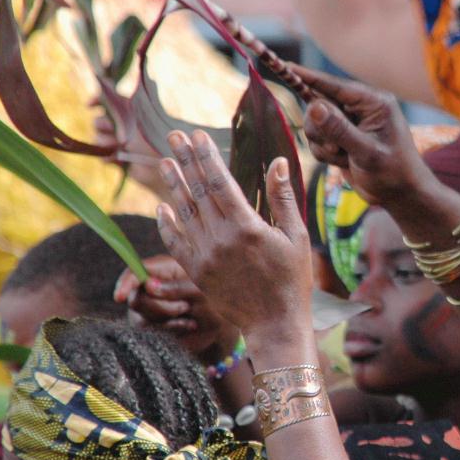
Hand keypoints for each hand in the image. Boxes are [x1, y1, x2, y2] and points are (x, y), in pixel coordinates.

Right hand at [90, 98, 167, 196]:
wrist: (167, 169)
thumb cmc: (162, 140)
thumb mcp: (144, 120)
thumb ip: (128, 106)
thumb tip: (111, 87)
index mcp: (131, 111)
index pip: (108, 100)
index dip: (97, 100)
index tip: (89, 105)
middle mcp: (123, 125)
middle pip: (99, 120)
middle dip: (104, 125)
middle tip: (119, 132)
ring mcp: (118, 142)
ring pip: (98, 138)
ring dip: (106, 141)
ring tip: (120, 145)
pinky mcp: (118, 159)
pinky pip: (102, 156)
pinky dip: (107, 157)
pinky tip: (118, 159)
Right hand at [114, 254, 230, 358]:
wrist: (221, 326)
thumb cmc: (214, 301)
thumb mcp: (200, 290)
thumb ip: (176, 287)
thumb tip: (149, 285)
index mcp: (164, 268)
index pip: (135, 270)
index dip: (126, 281)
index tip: (119, 296)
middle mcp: (151, 286)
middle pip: (135, 298)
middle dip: (160, 306)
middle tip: (185, 306)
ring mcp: (149, 307)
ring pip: (140, 318)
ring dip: (167, 319)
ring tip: (189, 313)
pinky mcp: (151, 326)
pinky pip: (150, 332)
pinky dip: (170, 329)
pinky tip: (187, 324)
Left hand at [156, 130, 312, 358]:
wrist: (275, 324)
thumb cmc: (293, 279)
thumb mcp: (297, 237)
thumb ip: (283, 199)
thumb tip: (278, 162)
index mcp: (247, 228)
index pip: (220, 182)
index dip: (207, 157)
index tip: (198, 136)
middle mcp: (221, 239)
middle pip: (197, 191)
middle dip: (185, 160)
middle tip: (174, 136)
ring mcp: (205, 256)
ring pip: (183, 213)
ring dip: (173, 184)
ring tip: (164, 161)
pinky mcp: (196, 272)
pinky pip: (175, 242)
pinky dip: (167, 223)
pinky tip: (162, 206)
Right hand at [291, 65, 436, 211]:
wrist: (401, 195)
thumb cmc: (394, 172)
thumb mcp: (367, 152)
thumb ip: (340, 130)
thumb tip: (314, 106)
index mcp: (373, 103)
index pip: (335, 85)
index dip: (308, 77)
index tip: (286, 66)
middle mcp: (361, 108)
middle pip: (319, 104)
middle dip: (321, 129)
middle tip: (335, 148)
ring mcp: (350, 123)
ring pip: (315, 124)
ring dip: (323, 144)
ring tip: (344, 157)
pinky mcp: (342, 138)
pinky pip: (318, 139)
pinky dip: (325, 153)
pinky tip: (344, 162)